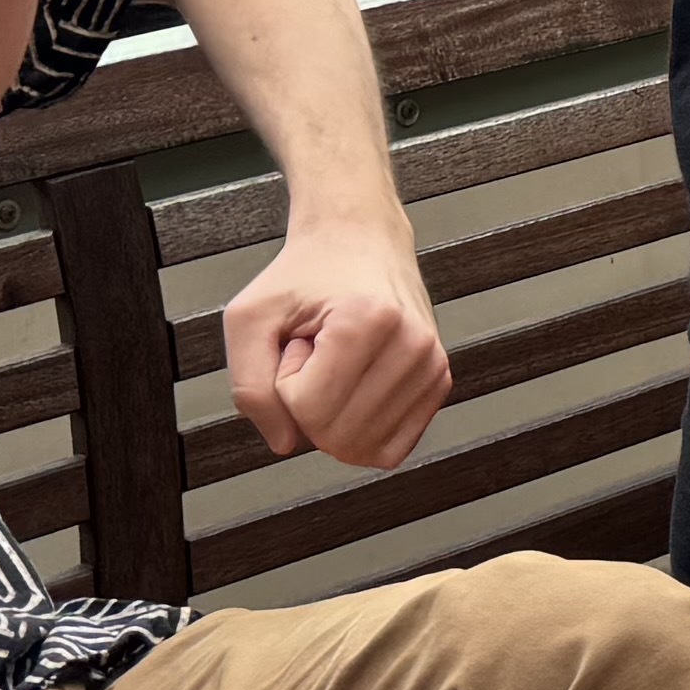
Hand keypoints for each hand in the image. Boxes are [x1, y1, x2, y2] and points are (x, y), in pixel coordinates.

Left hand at [220, 214, 449, 468]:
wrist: (358, 240)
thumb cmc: (305, 275)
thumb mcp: (249, 317)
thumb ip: (249, 386)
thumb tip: (283, 442)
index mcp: (368, 321)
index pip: (307, 410)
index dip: (285, 383)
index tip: (299, 342)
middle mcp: (412, 345)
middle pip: (338, 437)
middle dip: (309, 404)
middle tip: (317, 354)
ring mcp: (432, 366)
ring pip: (364, 449)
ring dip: (336, 413)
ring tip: (338, 363)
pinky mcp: (439, 382)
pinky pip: (390, 449)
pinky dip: (361, 430)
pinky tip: (358, 386)